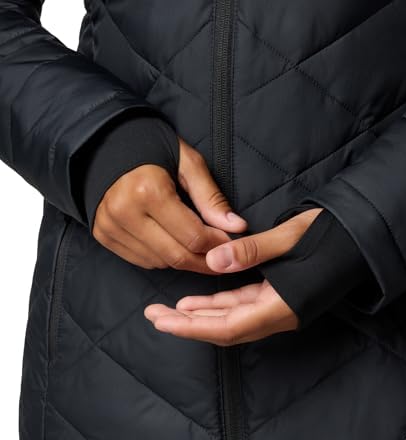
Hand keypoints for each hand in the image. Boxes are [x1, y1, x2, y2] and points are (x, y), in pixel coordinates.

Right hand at [93, 138, 246, 272]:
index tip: (231, 242)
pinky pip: (142, 261)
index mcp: (148, 191)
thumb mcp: (188, 163)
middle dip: (205, 261)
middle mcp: (125, 213)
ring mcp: (110, 227)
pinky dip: (163, 259)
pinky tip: (173, 244)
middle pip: (177, 256)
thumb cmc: (154, 149)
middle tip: (222, 257)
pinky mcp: (103, 235)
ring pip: (160, 263)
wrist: (105, 145)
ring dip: (184, 260)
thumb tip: (237, 227)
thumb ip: (211, 198)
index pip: (193, 236)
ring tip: (199, 247)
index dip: (218, 245)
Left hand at [144, 208, 322, 343]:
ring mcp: (278, 308)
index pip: (230, 327)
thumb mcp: (292, 236)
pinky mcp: (277, 297)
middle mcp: (279, 314)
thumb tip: (213, 261)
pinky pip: (242, 306)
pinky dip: (218, 303)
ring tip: (168, 310)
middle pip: (225, 329)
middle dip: (188, 324)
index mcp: (283, 305)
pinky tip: (197, 301)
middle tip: (154, 316)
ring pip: (231, 319)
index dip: (194, 327)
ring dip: (200, 315)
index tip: (164, 322)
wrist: (362, 238)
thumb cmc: (334, 235)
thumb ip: (253, 250)